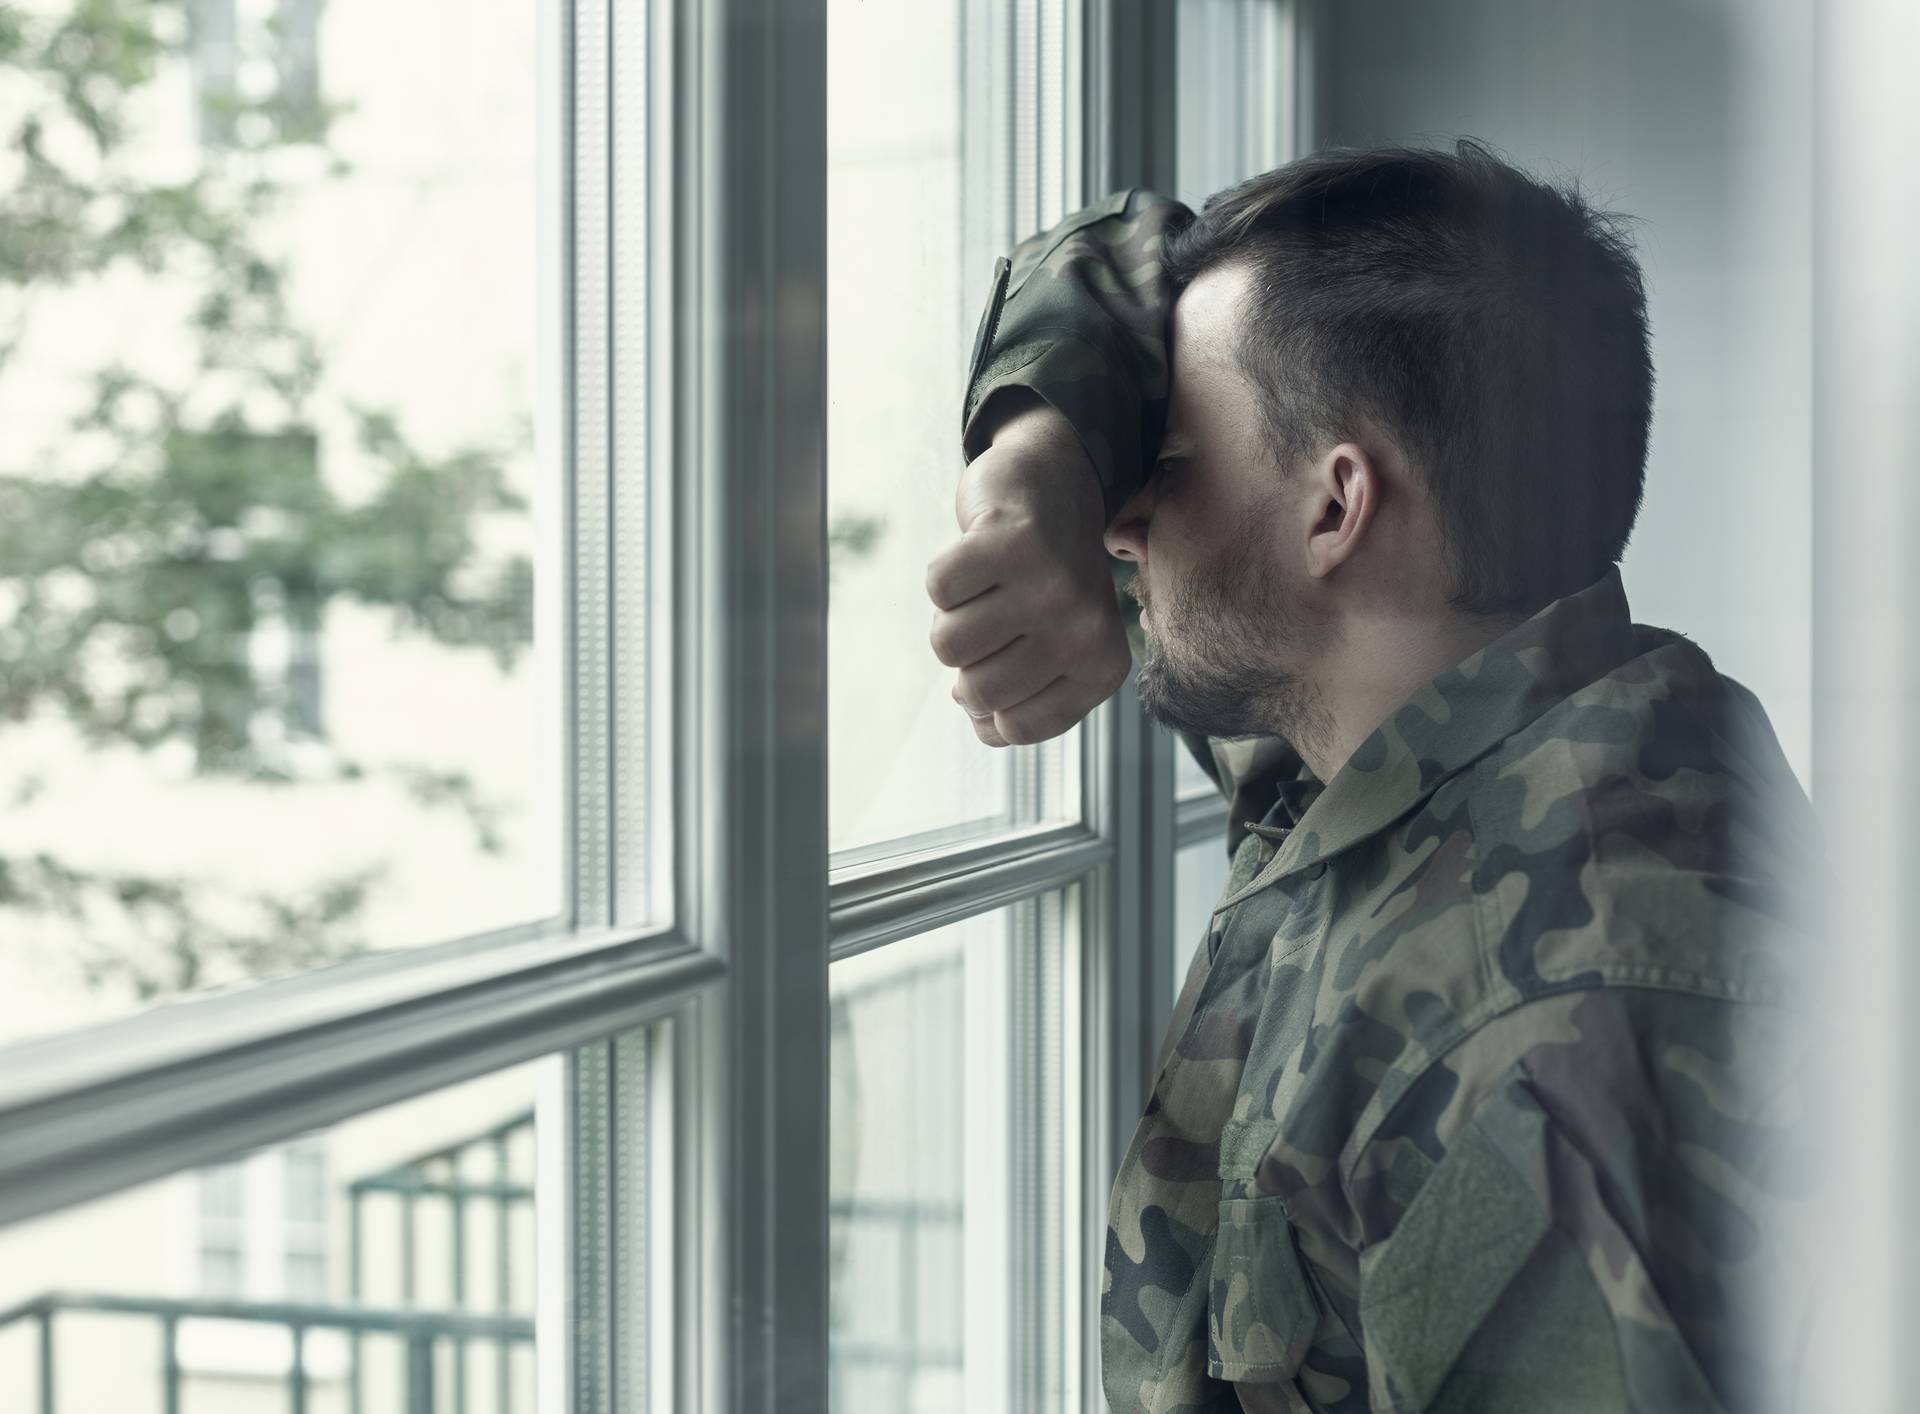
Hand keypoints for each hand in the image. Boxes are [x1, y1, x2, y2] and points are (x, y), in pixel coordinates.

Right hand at [926, 394, 1131, 746]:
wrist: (1057, 484)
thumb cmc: (1045, 580)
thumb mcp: (1053, 648)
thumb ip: (1018, 699)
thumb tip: (970, 711)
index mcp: (1101, 667)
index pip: (1016, 729)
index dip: (990, 705)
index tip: (1003, 664)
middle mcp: (1084, 630)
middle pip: (978, 692)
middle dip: (967, 662)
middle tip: (992, 619)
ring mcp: (1050, 584)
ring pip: (948, 644)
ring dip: (951, 615)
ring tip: (987, 587)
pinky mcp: (1011, 540)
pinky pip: (938, 589)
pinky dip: (945, 573)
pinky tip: (977, 554)